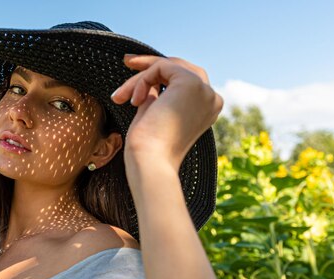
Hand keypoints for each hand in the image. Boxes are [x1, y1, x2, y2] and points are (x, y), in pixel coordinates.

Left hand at [111, 55, 223, 172]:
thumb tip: (149, 82)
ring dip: (140, 78)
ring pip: (167, 66)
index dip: (158, 74)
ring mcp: (204, 90)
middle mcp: (211, 98)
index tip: (132, 69)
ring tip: (121, 97)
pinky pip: (161, 67)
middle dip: (149, 66)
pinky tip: (134, 100)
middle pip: (178, 68)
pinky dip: (142, 80)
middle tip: (127, 61)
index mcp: (206, 109)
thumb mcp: (154, 115)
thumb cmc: (148, 149)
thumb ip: (156, 96)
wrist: (151, 162)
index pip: (183, 80)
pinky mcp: (191, 83)